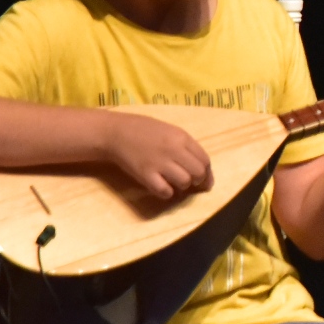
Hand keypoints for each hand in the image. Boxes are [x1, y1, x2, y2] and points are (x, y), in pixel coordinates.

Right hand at [96, 114, 215, 202]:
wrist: (116, 132)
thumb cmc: (144, 130)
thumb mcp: (171, 131)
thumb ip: (186, 147)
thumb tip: (202, 167)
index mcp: (182, 137)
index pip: (205, 160)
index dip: (207, 173)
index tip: (204, 180)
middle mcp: (174, 150)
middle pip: (198, 173)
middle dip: (198, 181)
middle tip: (190, 182)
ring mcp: (159, 163)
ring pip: (184, 182)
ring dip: (182, 186)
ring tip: (173, 182)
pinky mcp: (145, 175)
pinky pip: (165, 191)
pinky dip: (166, 192)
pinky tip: (162, 187)